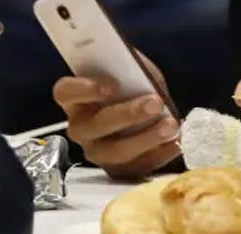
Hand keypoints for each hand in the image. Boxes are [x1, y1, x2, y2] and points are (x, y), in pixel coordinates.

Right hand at [53, 51, 179, 179]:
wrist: (150, 114)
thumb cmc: (135, 89)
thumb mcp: (135, 73)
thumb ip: (135, 70)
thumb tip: (141, 72)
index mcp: (77, 99)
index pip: (65, 92)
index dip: (83, 89)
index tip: (109, 86)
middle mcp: (81, 127)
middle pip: (94, 125)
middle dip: (127, 114)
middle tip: (155, 103)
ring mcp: (97, 152)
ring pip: (115, 152)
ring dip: (145, 138)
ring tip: (171, 125)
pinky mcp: (118, 170)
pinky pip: (136, 167)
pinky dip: (159, 154)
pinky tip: (175, 142)